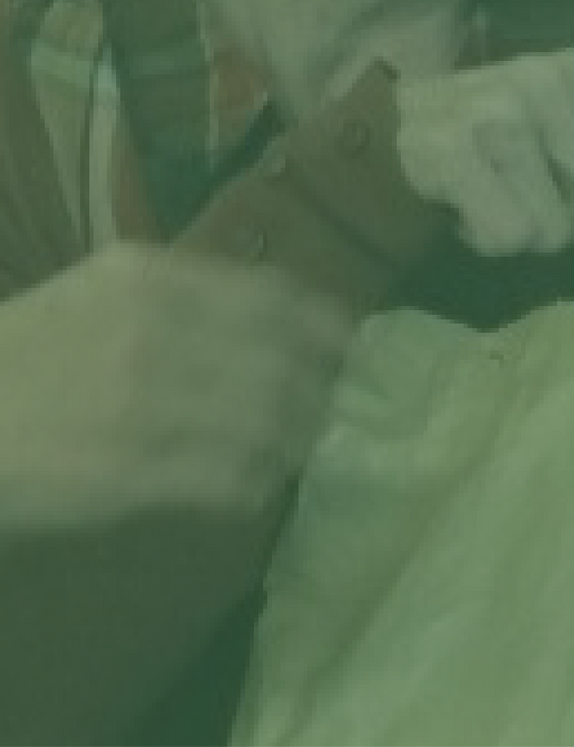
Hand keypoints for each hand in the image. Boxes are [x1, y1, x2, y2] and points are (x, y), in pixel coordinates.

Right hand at [0, 245, 354, 533]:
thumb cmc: (24, 353)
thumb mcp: (99, 291)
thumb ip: (184, 295)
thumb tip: (280, 315)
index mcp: (151, 278)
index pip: (275, 298)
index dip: (325, 327)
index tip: (350, 346)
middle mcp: (155, 331)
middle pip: (283, 363)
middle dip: (318, 390)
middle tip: (331, 408)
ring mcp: (144, 404)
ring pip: (267, 423)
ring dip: (292, 440)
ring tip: (294, 450)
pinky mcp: (127, 473)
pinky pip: (227, 479)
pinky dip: (254, 483)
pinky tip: (253, 486)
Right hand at [394, 50, 573, 264]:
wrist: (367, 145)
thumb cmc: (479, 150)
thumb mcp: (554, 135)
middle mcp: (548, 78)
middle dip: (570, 223)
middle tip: (520, 193)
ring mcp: (499, 110)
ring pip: (556, 231)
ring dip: (521, 234)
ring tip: (484, 196)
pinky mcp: (452, 148)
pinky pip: (509, 238)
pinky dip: (484, 239)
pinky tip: (456, 208)